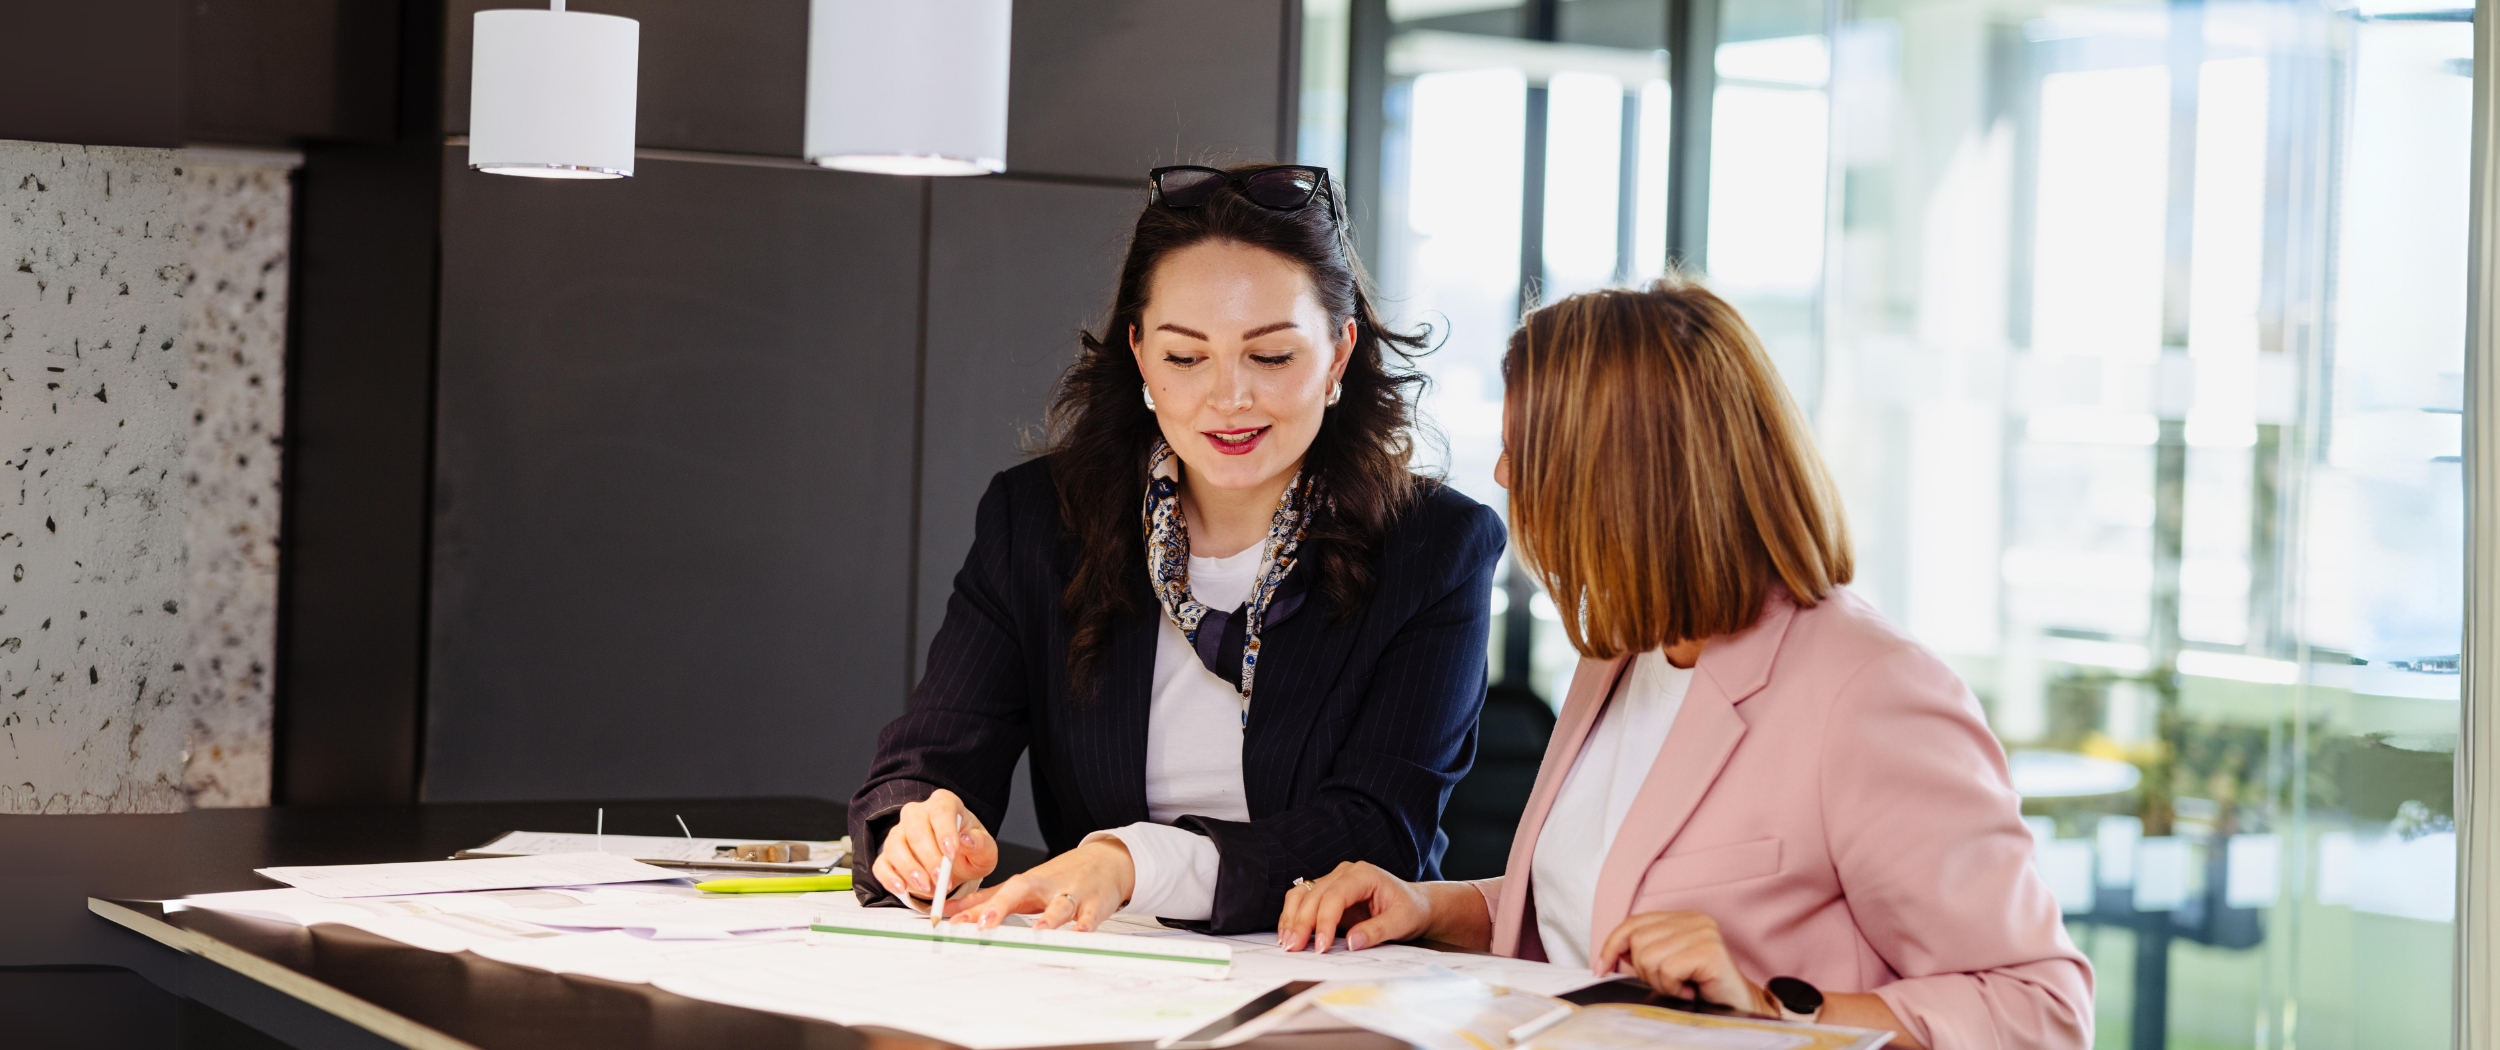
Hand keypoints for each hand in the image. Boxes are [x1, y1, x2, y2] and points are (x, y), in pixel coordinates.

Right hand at [872, 789, 998, 903]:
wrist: (955, 865)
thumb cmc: (969, 851)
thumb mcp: (985, 850)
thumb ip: (981, 844)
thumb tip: (967, 840)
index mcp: (944, 804)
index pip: (941, 809)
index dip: (945, 830)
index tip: (951, 853)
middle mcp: (918, 814)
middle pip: (916, 828)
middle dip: (928, 856)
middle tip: (942, 878)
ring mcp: (899, 833)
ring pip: (895, 845)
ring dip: (910, 869)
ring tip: (927, 887)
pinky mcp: (887, 855)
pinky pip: (881, 864)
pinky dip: (889, 878)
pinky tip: (902, 888)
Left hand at [950, 838, 1135, 931]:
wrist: (1105, 860)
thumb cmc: (1060, 876)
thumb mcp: (1022, 886)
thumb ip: (987, 900)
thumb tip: (951, 911)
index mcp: (1026, 884)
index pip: (995, 895)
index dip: (974, 910)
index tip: (955, 923)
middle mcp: (1046, 887)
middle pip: (1021, 891)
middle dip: (1001, 906)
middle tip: (984, 923)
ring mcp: (1071, 894)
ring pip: (1060, 905)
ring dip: (1049, 917)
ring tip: (1039, 930)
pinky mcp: (1095, 904)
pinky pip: (1091, 916)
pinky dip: (1087, 925)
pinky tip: (1081, 934)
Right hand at [1276, 860, 1432, 952]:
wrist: (1414, 904)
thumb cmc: (1410, 910)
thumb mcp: (1402, 922)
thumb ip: (1377, 931)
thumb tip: (1351, 943)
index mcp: (1363, 875)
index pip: (1335, 895)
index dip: (1324, 921)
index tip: (1321, 946)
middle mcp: (1344, 873)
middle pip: (1314, 895)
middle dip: (1302, 923)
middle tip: (1295, 949)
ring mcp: (1333, 881)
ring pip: (1302, 895)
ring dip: (1292, 919)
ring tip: (1287, 943)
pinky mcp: (1327, 894)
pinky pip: (1303, 901)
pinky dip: (1293, 916)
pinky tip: (1288, 934)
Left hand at [1593, 911, 1776, 1016]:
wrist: (1739, 1009)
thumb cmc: (1701, 990)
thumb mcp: (1664, 968)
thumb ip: (1640, 955)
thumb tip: (1606, 959)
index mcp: (1680, 918)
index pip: (1632, 922)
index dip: (1611, 946)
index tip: (1600, 968)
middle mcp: (1693, 918)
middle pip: (1637, 941)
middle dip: (1643, 971)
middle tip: (1667, 984)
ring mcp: (1703, 932)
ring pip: (1649, 957)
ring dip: (1659, 982)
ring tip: (1680, 987)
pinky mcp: (1710, 950)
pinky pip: (1667, 969)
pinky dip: (1673, 987)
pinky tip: (1689, 991)